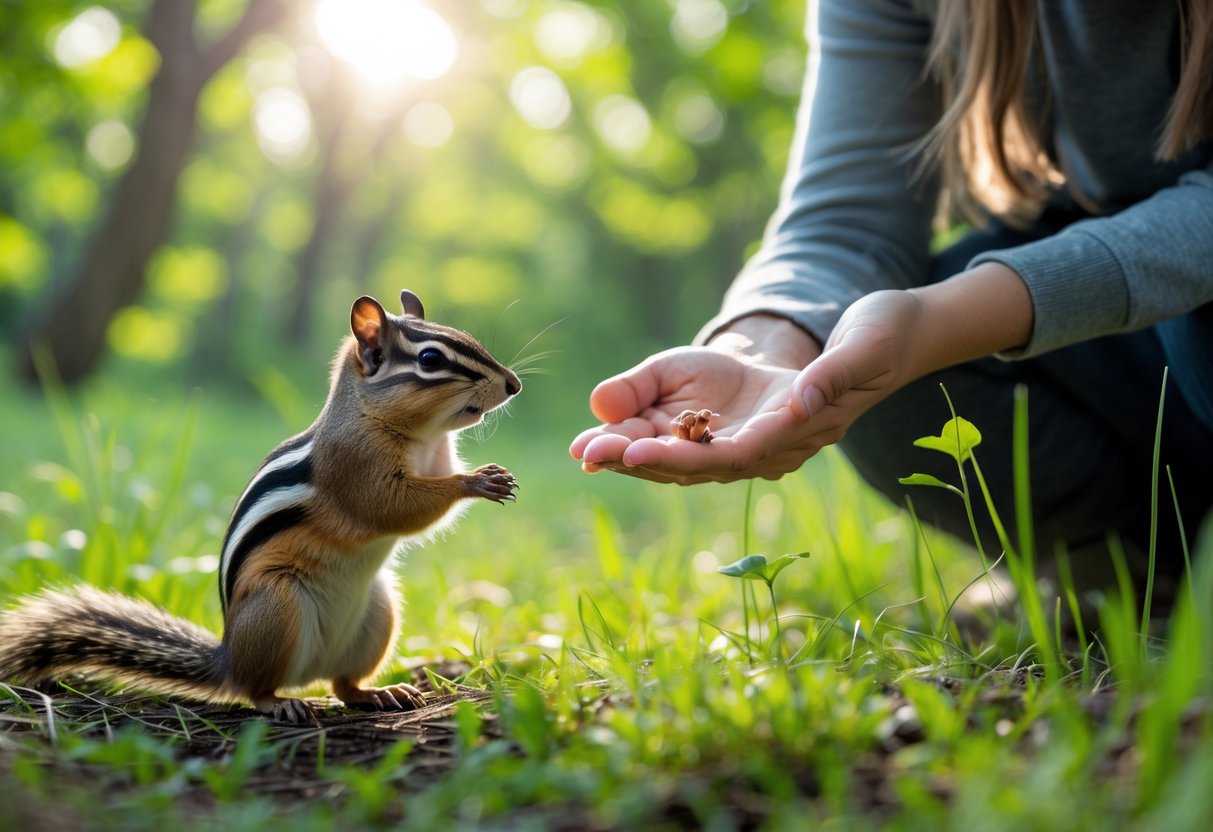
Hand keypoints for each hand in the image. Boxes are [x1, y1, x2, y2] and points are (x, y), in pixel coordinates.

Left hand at [570, 265, 1031, 485]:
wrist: (892, 337)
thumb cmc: (883, 337)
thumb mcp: (866, 346)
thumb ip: (834, 374)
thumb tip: (802, 401)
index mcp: (801, 433)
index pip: (736, 456)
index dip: (684, 458)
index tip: (634, 451)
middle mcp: (773, 447)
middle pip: (698, 464)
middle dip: (642, 460)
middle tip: (588, 452)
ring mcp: (755, 438)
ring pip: (685, 456)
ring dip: (635, 453)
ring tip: (583, 448)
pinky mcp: (741, 422)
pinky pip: (688, 435)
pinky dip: (648, 433)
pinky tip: (605, 431)